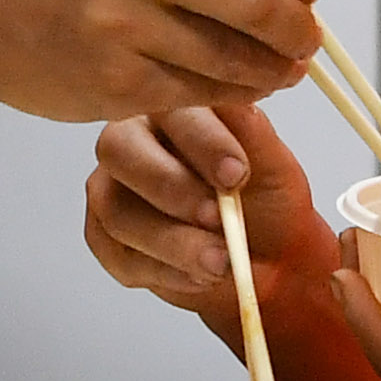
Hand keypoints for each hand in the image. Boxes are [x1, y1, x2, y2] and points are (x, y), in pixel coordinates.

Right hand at [79, 103, 331, 329]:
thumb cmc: (266, 202)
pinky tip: (198, 278)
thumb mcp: (275, 165)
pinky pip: (117, 254)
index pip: (169, 109)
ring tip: (220, 263)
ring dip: (171, 241)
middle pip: (120, 150)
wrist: (268, 259)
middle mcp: (131, 141)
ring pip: (117, 210)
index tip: (237, 175)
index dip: (201, 141)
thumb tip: (236, 102)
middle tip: (218, 218)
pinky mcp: (105, 237)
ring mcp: (111, 189)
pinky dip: (163, 272)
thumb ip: (253, 133)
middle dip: (171, 187)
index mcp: (171, 110)